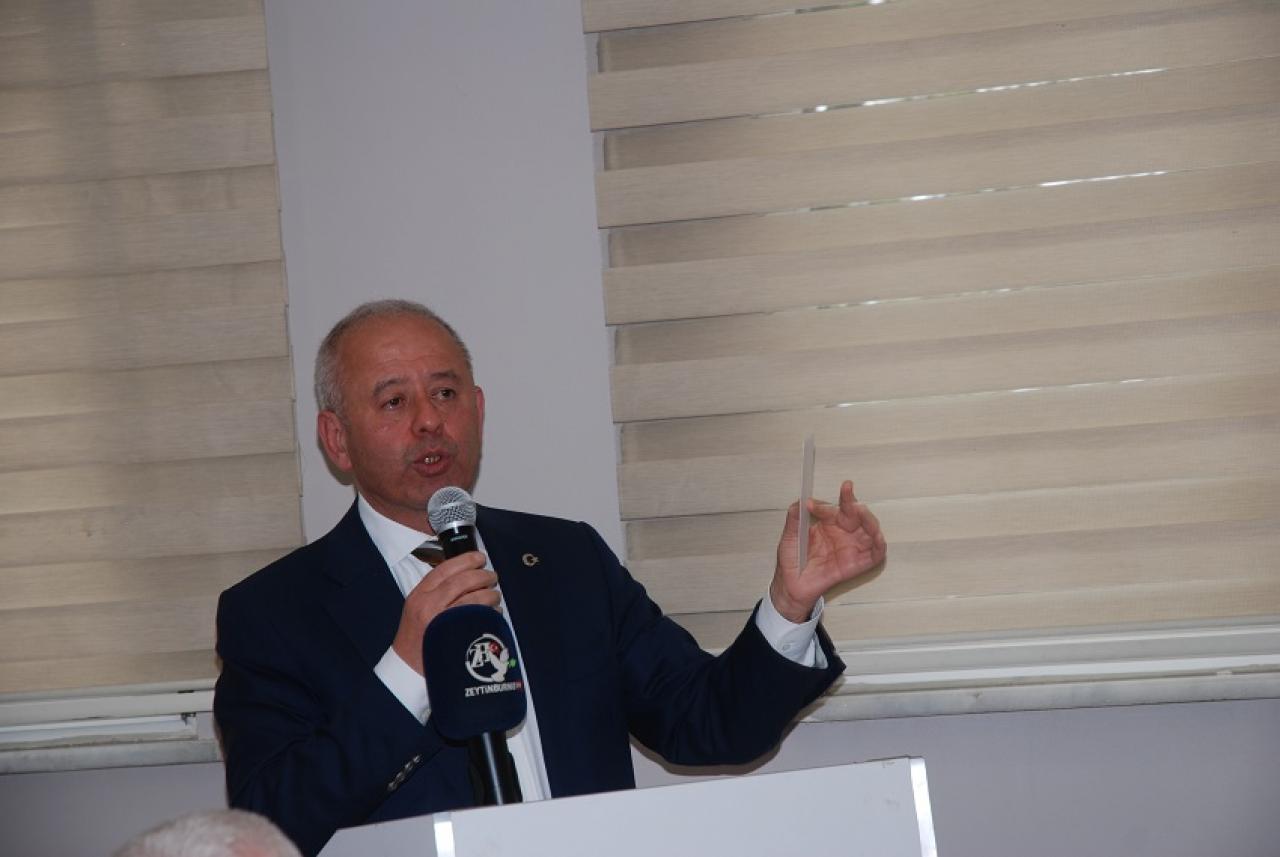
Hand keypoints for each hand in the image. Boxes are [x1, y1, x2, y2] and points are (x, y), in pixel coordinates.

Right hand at [392, 551, 499, 674]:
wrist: (406, 667)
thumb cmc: (416, 636)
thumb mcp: (417, 607)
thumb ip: (436, 590)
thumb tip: (467, 573)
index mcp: (419, 595)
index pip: (445, 569)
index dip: (466, 560)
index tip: (480, 558)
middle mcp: (428, 605)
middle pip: (463, 581)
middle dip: (483, 575)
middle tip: (492, 577)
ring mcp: (441, 622)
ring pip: (473, 599)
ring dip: (491, 594)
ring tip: (495, 595)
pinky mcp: (453, 637)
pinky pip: (478, 618)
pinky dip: (491, 612)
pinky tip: (494, 612)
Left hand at [769, 480, 886, 623]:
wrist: (791, 586)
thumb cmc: (792, 561)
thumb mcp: (789, 536)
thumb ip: (794, 517)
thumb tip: (802, 501)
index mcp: (828, 523)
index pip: (835, 507)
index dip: (827, 504)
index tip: (812, 504)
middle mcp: (842, 532)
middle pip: (856, 514)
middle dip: (855, 504)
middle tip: (848, 501)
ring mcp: (851, 547)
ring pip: (870, 530)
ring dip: (870, 520)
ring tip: (861, 512)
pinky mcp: (857, 564)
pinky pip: (875, 554)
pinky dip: (880, 545)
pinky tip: (877, 537)